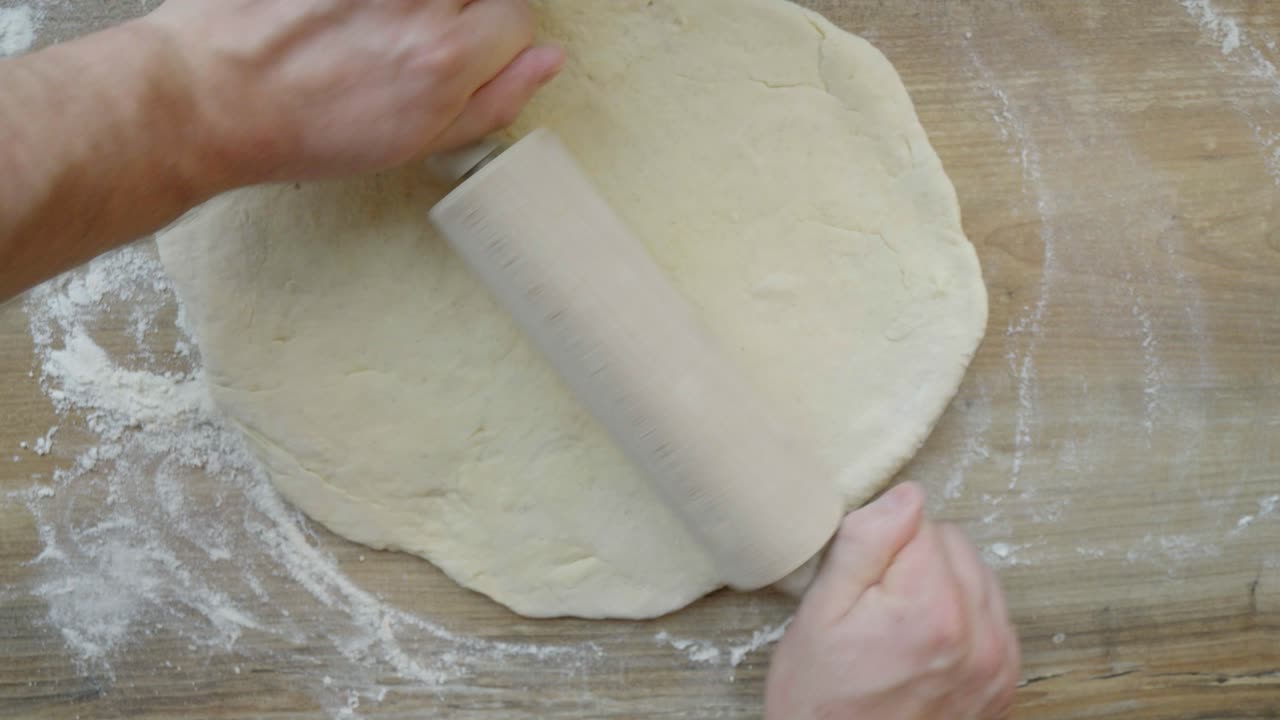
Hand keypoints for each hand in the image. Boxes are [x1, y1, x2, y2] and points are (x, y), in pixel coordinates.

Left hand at [142, 0, 563, 186]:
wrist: (211, 99)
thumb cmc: (304, 130)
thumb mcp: (413, 142)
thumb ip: (493, 101)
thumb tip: (546, 60)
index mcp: (446, 59)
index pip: (518, 19)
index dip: (494, 38)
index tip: (466, 50)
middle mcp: (418, 5)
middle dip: (462, 11)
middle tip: (413, 35)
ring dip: (418, 8)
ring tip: (373, 25)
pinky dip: (372, 3)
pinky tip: (348, 18)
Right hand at [765, 483, 1019, 719]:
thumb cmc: (822, 703)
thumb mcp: (819, 614)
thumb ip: (864, 545)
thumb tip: (905, 496)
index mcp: (931, 608)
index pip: (919, 521)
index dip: (881, 544)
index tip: (861, 581)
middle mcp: (979, 634)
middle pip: (953, 544)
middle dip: (914, 561)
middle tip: (873, 606)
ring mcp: (998, 662)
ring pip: (977, 575)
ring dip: (942, 586)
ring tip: (899, 626)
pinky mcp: (1004, 681)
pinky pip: (992, 615)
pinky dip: (962, 617)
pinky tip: (925, 643)